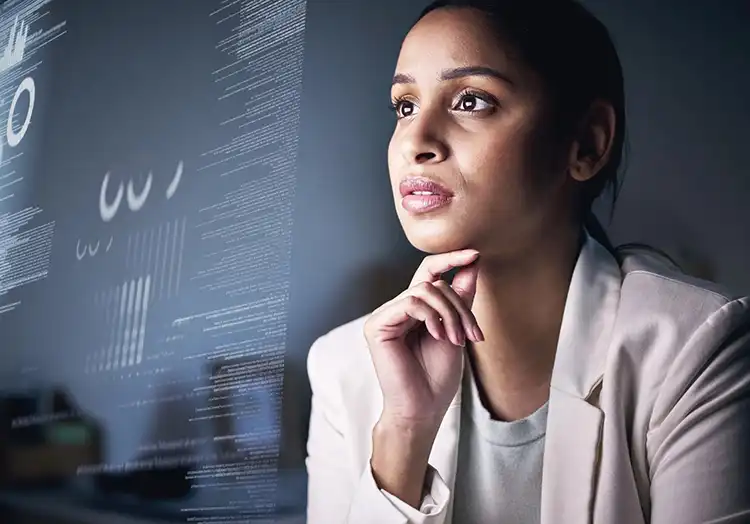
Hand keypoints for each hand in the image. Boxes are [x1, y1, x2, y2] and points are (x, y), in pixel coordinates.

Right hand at [364, 249, 483, 430]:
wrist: (424, 409)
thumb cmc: (437, 376)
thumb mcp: (457, 329)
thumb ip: (461, 297)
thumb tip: (473, 261)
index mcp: (414, 309)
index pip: (429, 271)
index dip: (450, 259)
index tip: (475, 253)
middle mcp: (397, 308)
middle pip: (433, 282)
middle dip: (459, 306)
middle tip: (472, 334)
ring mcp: (385, 316)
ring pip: (425, 290)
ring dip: (449, 313)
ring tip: (456, 339)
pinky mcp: (377, 325)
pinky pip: (410, 302)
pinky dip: (431, 316)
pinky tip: (438, 336)